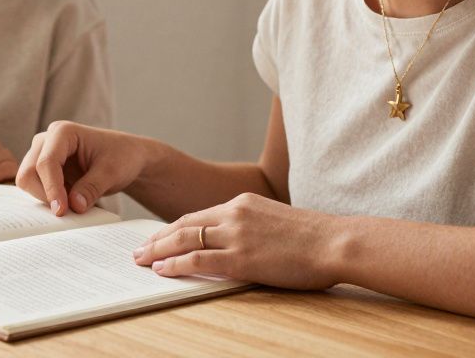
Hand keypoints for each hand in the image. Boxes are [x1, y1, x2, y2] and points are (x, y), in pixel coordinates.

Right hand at [16, 121, 149, 215]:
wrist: (126, 158)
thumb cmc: (121, 157)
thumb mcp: (112, 173)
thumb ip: (92, 188)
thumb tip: (74, 206)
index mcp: (63, 132)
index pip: (46, 162)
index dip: (51, 188)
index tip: (61, 210)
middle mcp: (46, 140)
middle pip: (28, 172)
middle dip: (44, 194)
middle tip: (66, 211)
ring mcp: (42, 154)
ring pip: (27, 181)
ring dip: (45, 197)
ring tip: (72, 204)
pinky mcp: (43, 170)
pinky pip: (35, 188)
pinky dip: (48, 199)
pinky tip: (68, 202)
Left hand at [132, 193, 341, 290]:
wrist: (335, 242)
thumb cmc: (313, 237)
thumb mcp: (275, 220)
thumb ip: (251, 226)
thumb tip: (235, 242)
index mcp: (243, 202)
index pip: (197, 215)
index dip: (174, 228)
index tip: (159, 237)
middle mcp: (235, 213)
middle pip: (184, 224)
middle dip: (158, 238)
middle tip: (138, 249)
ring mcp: (237, 234)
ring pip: (185, 239)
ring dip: (158, 251)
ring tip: (141, 260)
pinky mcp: (242, 257)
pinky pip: (199, 260)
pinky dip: (176, 265)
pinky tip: (162, 271)